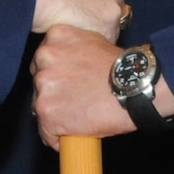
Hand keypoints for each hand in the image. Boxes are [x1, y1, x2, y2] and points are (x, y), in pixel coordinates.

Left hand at [31, 25, 136, 149]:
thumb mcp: (94, 41)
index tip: (67, 83)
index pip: (43, 60)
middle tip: (74, 100)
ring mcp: (43, 86)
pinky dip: (58, 137)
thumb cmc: (120, 68)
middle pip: (39, 82)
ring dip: (55, 114)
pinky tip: (73, 133)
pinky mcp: (47, 112)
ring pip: (40, 107)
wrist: (134, 88)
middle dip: (53, 93)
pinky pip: (47, 132)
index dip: (56, 74)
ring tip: (77, 117)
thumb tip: (67, 63)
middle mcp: (43, 59)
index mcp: (55, 36)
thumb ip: (73, 49)